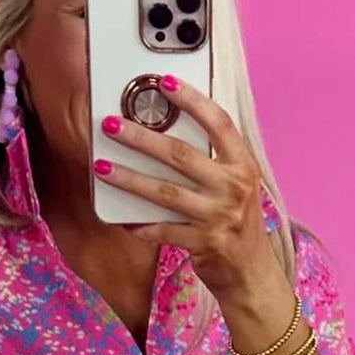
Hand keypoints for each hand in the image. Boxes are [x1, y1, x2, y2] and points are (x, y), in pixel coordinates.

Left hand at [94, 74, 281, 310]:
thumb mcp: (237, 185)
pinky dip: (141, 225)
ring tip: (102, 167)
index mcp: (243, 165)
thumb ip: (213, 160)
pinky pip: (164, 231)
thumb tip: (167, 132)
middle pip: (180, 155)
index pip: (219, 123)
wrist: (252, 272)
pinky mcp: (204, 244)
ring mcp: (219, 216)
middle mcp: (233, 187)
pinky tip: (122, 219)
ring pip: (165, 192)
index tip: (165, 82)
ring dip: (129, 179)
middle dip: (141, 138)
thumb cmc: (237, 222)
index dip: (192, 100)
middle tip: (112, 126)